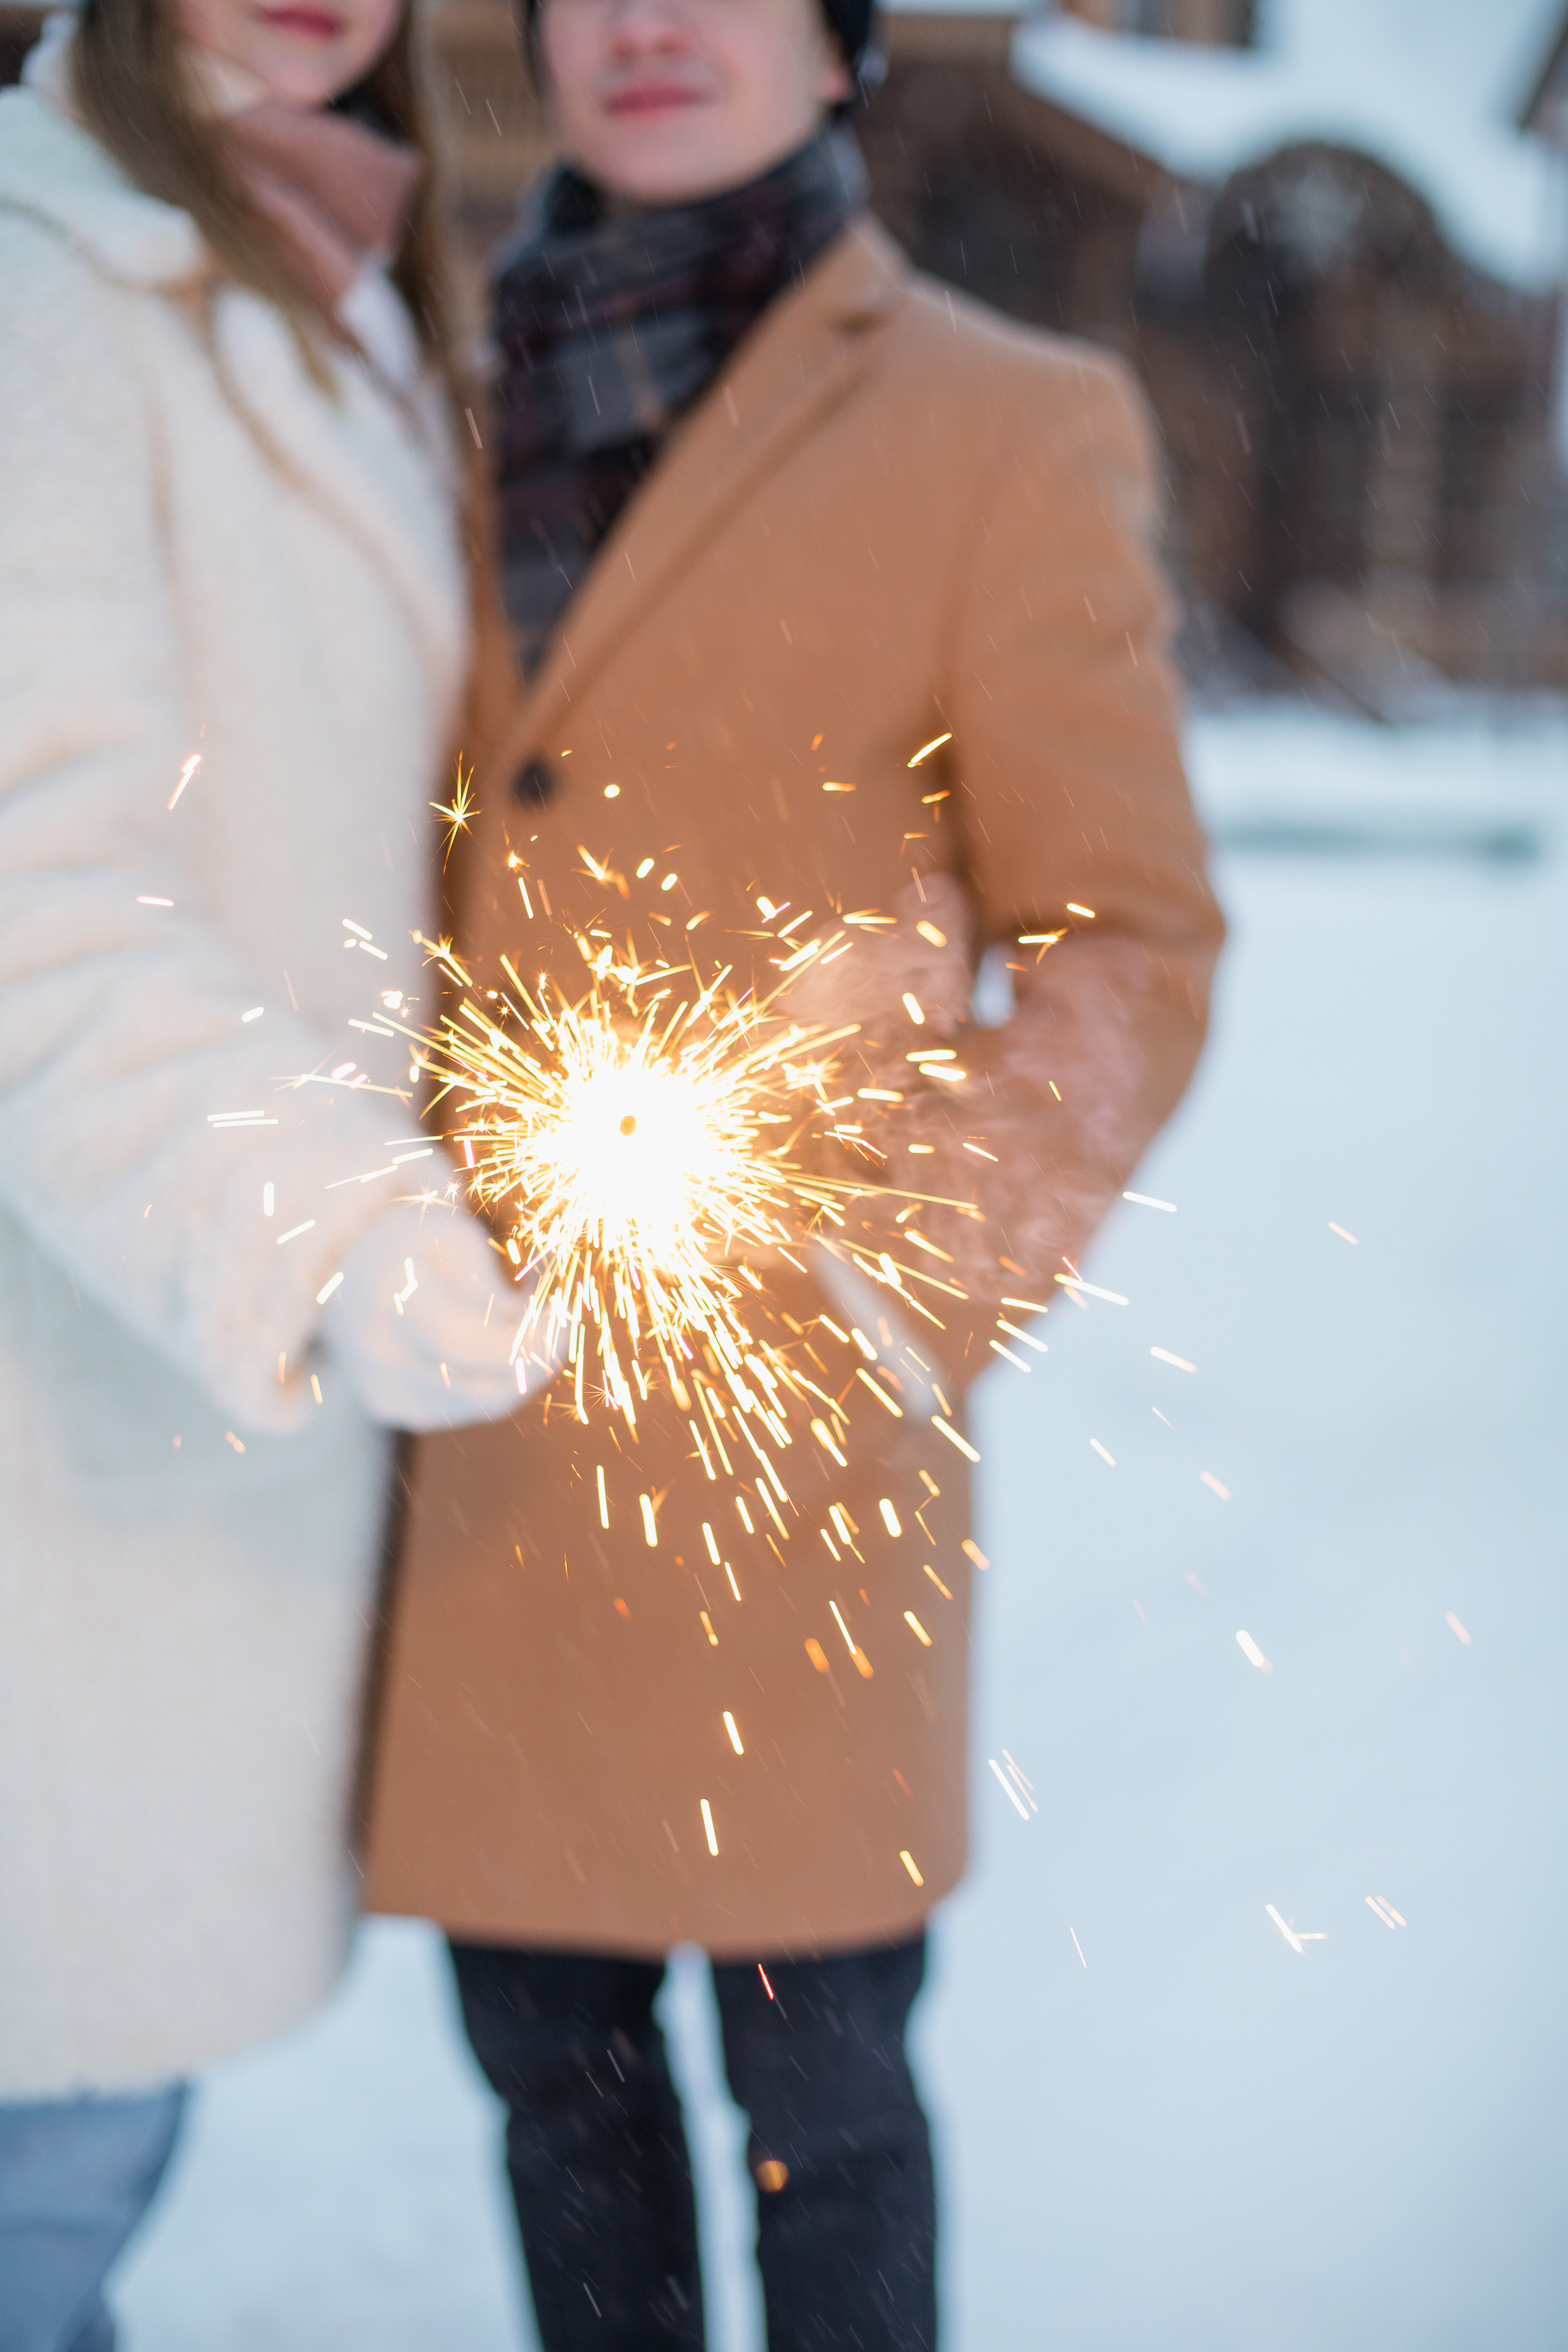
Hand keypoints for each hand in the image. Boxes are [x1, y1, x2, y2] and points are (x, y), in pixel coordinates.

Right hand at [328, 1200, 556, 1431]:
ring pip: (483, 1402)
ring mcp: (381, 1389)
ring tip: (527, 1320)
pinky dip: (496, 1377)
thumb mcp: (453, 1236)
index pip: (462, 1342)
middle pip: (483, 1387)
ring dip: (524, 1368)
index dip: (526, 1338)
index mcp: (385, 1297)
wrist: (345, 1270)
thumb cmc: (413, 1243)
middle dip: (539, 1358)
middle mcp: (376, 1354)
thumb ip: (490, 1285)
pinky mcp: (392, 1407)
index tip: (566, 1310)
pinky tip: (495, 1340)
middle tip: (563, 1321)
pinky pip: (466, 1405)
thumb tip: (534, 1328)